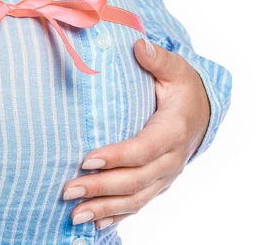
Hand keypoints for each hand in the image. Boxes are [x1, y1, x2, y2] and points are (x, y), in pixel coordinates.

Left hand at [62, 37, 210, 228]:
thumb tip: (139, 46)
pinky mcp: (157, 184)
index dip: (117, 156)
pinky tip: (95, 225)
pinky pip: (138, 205)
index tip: (86, 159)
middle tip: (68, 191)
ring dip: (104, 209)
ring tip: (74, 215)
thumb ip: (158, 60)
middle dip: (101, 188)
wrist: (202, 113)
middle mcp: (171, 160)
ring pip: (136, 199)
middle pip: (136, 180)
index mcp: (173, 130)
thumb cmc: (183, 90)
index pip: (143, 148)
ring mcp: (165, 177)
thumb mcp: (176, 70)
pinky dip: (117, 216)